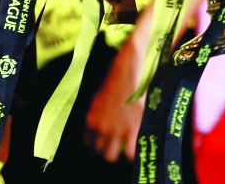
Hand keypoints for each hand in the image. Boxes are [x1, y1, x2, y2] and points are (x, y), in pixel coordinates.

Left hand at [84, 39, 144, 162]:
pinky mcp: (131, 129)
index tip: (105, 142)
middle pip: (99, 152)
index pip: (88, 143)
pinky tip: (137, 148)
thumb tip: (101, 116)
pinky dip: (133, 154)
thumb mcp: (99, 96)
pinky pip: (130, 153)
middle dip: (107, 150)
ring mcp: (115, 130)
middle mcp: (99, 127)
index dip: (97, 144)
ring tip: (126, 148)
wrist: (128, 69)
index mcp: (90, 119)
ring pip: (111, 156)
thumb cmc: (115, 77)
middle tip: (117, 146)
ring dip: (118, 153)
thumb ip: (97, 112)